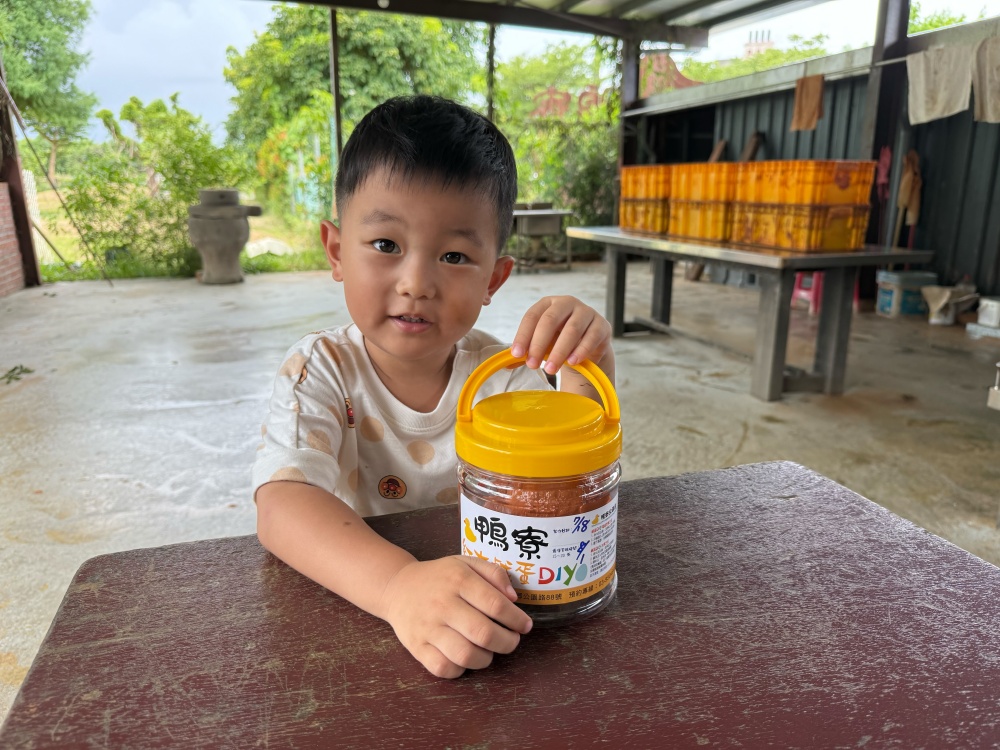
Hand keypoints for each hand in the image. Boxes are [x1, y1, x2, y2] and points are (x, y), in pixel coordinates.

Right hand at [379, 556, 532, 677]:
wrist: (397, 587)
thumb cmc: (440, 577)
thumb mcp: (466, 563)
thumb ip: (494, 573)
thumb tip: (514, 598)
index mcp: (458, 579)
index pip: (495, 604)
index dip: (516, 619)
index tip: (525, 625)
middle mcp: (442, 604)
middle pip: (483, 633)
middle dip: (507, 642)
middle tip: (511, 640)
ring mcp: (427, 627)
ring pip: (465, 655)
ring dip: (486, 658)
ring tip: (489, 650)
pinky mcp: (416, 647)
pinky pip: (443, 668)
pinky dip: (460, 669)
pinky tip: (465, 659)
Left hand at [511, 296, 612, 374]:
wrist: (589, 346)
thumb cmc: (560, 341)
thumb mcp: (542, 344)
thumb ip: (526, 352)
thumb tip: (506, 364)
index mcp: (547, 303)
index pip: (532, 316)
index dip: (523, 335)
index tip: (517, 355)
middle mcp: (566, 303)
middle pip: (550, 320)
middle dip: (539, 344)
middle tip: (532, 365)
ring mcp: (586, 312)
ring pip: (571, 329)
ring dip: (559, 351)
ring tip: (550, 369)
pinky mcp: (601, 325)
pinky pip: (591, 337)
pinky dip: (580, 351)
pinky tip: (572, 362)